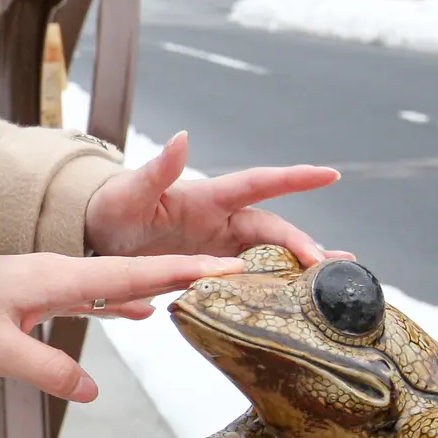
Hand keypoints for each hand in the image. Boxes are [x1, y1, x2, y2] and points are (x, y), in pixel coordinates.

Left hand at [0, 252, 243, 400]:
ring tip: (205, 286)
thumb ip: (48, 371)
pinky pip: (97, 296)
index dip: (184, 272)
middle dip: (189, 270)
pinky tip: (145, 313)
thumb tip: (92, 393)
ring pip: (121, 284)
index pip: (135, 276)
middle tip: (240, 267)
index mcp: (62, 278)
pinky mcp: (44, 295)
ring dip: (163, 284)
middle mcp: (66, 273)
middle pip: (139, 273)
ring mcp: (57, 283)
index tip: (228, 264)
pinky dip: (126, 301)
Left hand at [83, 132, 341, 264]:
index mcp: (208, 198)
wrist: (97, 238)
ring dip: (302, 265)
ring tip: (340, 275)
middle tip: (326, 265)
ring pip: (269, 256)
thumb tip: (181, 137)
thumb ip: (157, 170)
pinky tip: (302, 299)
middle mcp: (222, 222)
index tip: (329, 175)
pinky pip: (250, 281)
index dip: (294, 179)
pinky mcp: (211, 273)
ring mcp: (219, 249)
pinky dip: (277, 287)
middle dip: (301, 244)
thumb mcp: (130, 192)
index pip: (258, 184)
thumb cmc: (113, 209)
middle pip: (272, 231)